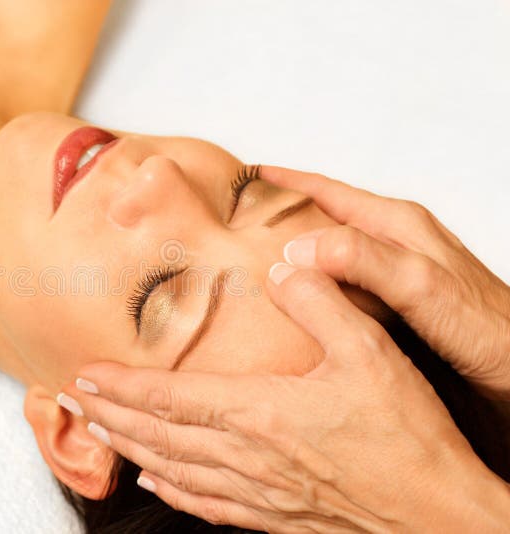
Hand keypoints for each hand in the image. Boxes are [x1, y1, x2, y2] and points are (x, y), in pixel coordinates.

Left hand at [62, 268, 509, 531]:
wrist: (439, 514)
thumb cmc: (407, 439)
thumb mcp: (371, 351)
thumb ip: (322, 303)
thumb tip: (283, 268)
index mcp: (261, 413)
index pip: (170, 398)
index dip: (121, 387)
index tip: (85, 374)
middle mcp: (247, 456)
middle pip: (158, 434)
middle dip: (110, 415)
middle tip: (73, 400)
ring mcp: (256, 491)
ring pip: (172, 469)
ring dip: (129, 448)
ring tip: (97, 432)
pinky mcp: (273, 516)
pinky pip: (206, 504)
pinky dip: (171, 490)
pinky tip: (154, 483)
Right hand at [262, 166, 509, 398]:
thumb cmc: (489, 331)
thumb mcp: (422, 286)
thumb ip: (363, 261)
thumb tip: (296, 249)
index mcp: (398, 225)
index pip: (330, 192)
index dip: (287, 183)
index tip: (246, 176)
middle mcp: (395, 243)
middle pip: (326, 218)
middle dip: (283, 216)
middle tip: (238, 223)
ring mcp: (396, 274)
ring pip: (332, 255)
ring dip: (296, 256)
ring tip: (255, 264)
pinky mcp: (397, 304)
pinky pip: (343, 286)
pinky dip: (315, 288)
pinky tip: (299, 306)